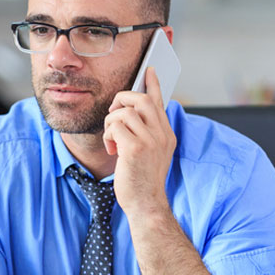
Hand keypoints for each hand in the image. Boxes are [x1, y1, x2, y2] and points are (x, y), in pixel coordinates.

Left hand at [103, 67, 175, 218]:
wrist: (146, 205)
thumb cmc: (143, 180)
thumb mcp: (151, 153)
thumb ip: (146, 133)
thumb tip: (129, 113)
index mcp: (166, 134)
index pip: (160, 101)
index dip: (153, 83)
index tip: (149, 69)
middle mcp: (161, 135)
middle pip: (141, 99)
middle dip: (122, 100)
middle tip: (113, 114)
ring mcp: (150, 141)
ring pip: (124, 112)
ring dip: (111, 123)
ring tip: (112, 139)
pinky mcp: (134, 149)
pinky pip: (115, 127)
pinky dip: (108, 135)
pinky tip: (111, 149)